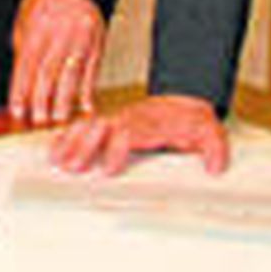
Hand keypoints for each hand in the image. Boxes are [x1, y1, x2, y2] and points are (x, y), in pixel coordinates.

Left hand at [8, 0, 104, 124]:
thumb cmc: (44, 3)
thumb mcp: (26, 21)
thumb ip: (24, 50)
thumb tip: (22, 84)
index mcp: (37, 27)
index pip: (26, 65)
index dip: (21, 90)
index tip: (18, 110)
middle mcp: (59, 33)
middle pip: (48, 72)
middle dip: (42, 100)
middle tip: (38, 120)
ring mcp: (80, 38)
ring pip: (71, 74)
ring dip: (64, 100)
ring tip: (59, 118)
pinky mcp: (97, 42)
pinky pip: (91, 70)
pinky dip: (88, 91)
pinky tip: (85, 107)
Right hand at [49, 93, 229, 175]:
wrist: (185, 102)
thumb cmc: (192, 121)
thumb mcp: (210, 132)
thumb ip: (214, 149)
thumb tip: (215, 167)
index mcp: (150, 123)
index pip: (128, 132)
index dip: (116, 149)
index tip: (108, 169)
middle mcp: (129, 119)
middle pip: (101, 129)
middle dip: (84, 147)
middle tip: (70, 166)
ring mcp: (118, 120)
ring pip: (89, 126)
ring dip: (71, 142)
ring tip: (55, 159)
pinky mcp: (110, 125)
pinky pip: (85, 127)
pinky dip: (68, 137)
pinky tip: (55, 150)